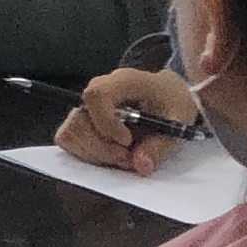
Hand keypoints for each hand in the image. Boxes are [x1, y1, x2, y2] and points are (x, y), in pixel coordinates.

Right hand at [60, 65, 199, 170]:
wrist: (167, 96)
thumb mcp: (178, 121)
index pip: (96, 96)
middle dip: (102, 148)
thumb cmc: (172, 102)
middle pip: (79, 120)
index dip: (106, 122)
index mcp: (123, 81)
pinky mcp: (80, 119)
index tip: (127, 141)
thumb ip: (160, 145)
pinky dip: (86, 153)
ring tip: (123, 158)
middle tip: (129, 159)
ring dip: (95, 154)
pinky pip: (68, 138)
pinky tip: (109, 155)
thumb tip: (140, 165)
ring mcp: (85, 104)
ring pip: (71, 132)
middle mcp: (97, 89)